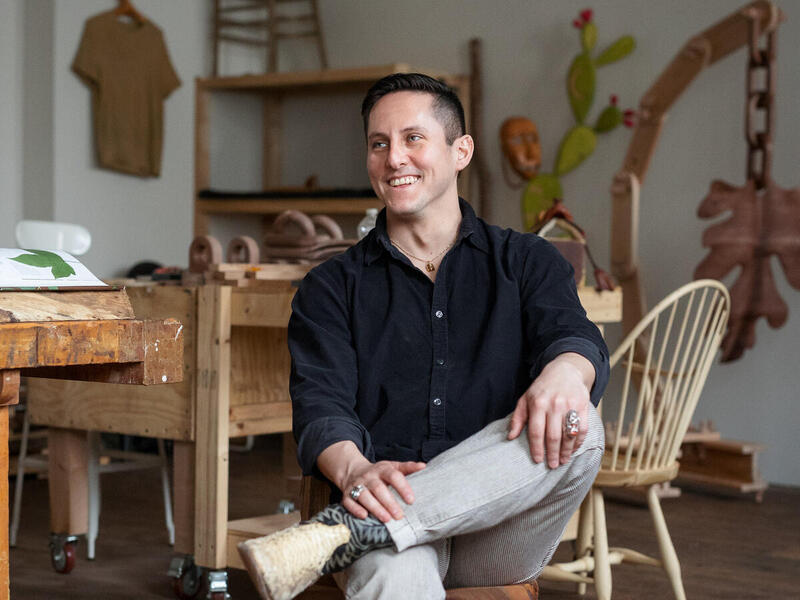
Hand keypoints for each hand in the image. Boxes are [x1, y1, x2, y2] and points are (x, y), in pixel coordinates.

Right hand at [340, 460, 425, 521]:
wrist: (352, 470)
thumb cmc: (378, 473)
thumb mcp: (392, 467)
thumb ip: (407, 468)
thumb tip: (423, 466)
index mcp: (382, 469)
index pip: (393, 476)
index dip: (402, 487)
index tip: (411, 500)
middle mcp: (369, 476)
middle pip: (378, 488)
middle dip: (389, 503)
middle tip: (400, 515)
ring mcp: (356, 485)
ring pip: (364, 496)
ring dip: (375, 508)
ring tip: (387, 519)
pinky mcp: (346, 495)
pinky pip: (349, 502)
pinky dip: (355, 509)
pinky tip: (364, 516)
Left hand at [507, 352, 593, 467]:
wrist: (565, 371)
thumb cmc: (542, 388)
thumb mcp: (526, 399)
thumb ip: (518, 418)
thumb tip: (510, 437)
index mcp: (537, 404)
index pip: (536, 431)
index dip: (536, 448)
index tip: (538, 460)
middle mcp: (554, 405)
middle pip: (553, 436)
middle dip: (552, 454)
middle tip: (552, 465)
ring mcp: (570, 405)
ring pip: (568, 434)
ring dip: (566, 451)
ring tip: (563, 461)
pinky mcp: (583, 406)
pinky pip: (582, 429)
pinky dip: (579, 442)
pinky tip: (574, 449)